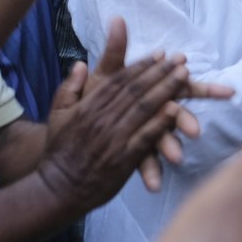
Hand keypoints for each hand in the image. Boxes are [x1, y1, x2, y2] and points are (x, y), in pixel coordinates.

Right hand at [37, 43, 194, 213]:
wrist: (58, 187)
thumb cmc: (59, 150)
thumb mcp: (57, 114)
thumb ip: (69, 87)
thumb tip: (80, 63)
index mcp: (88, 106)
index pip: (120, 80)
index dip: (141, 65)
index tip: (160, 54)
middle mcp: (102, 118)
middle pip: (136, 89)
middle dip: (160, 72)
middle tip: (181, 59)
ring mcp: (114, 138)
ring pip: (143, 108)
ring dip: (166, 89)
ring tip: (184, 75)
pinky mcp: (123, 159)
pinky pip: (145, 137)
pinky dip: (160, 122)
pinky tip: (175, 109)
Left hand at [85, 18, 232, 191]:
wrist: (76, 131)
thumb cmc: (96, 97)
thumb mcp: (106, 74)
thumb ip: (114, 50)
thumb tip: (116, 19)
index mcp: (148, 90)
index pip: (177, 86)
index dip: (190, 86)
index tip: (218, 89)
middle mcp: (152, 111)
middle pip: (175, 114)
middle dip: (184, 122)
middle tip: (195, 131)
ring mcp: (145, 132)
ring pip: (163, 140)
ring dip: (169, 150)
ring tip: (175, 161)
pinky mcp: (137, 151)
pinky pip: (146, 163)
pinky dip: (150, 172)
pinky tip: (153, 185)